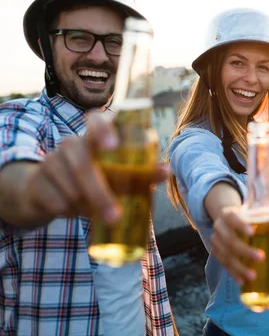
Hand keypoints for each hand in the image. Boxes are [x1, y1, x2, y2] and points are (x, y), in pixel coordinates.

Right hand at [23, 112, 166, 223]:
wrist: (46, 193)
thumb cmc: (92, 180)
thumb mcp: (114, 176)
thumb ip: (140, 173)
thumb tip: (165, 171)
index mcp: (92, 138)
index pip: (94, 119)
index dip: (102, 129)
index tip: (113, 146)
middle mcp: (70, 144)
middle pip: (82, 163)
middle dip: (100, 193)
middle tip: (115, 216)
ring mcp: (51, 161)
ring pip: (70, 187)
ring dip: (86, 206)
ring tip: (97, 213)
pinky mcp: (37, 182)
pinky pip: (57, 201)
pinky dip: (70, 211)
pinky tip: (73, 211)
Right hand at [211, 206, 268, 284]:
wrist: (229, 221)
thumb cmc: (249, 218)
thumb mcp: (259, 216)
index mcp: (229, 214)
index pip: (233, 217)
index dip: (240, 225)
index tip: (253, 233)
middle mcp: (220, 226)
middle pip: (229, 239)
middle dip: (244, 250)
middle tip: (261, 257)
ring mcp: (216, 240)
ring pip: (225, 255)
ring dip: (239, 267)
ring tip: (253, 276)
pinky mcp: (216, 253)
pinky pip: (223, 264)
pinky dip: (233, 273)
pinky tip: (242, 281)